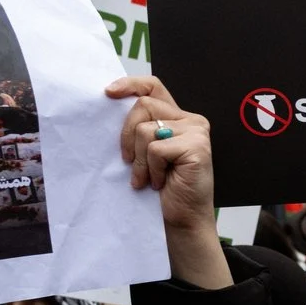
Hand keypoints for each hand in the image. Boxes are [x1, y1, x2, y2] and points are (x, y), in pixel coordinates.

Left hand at [108, 75, 231, 289]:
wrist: (182, 219)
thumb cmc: (163, 189)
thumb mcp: (146, 153)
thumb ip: (140, 129)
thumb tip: (108, 109)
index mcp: (178, 117)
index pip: (153, 87)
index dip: (130, 85)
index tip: (108, 93)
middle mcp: (191, 120)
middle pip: (143, 106)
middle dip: (126, 135)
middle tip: (128, 161)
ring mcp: (197, 132)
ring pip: (146, 129)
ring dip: (139, 160)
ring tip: (146, 178)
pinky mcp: (197, 147)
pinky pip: (156, 149)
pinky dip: (151, 170)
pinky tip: (159, 183)